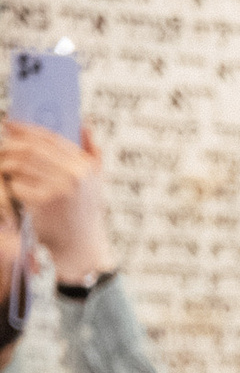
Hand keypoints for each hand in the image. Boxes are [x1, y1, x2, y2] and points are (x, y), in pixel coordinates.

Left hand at [0, 124, 115, 279]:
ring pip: (19, 166)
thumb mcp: (96, 183)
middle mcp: (75, 175)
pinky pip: (17, 186)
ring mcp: (60, 189)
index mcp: (85, 166)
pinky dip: (12, 189)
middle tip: (1, 148)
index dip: (26, 128)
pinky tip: (15, 196)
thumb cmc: (84, 214)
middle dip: (10, 147)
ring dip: (7, 167)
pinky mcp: (44, 203)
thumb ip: (92, 153)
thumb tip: (84, 124)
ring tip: (5, 170)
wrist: (81, 248)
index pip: (50, 139)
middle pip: (30, 150)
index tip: (9, 124)